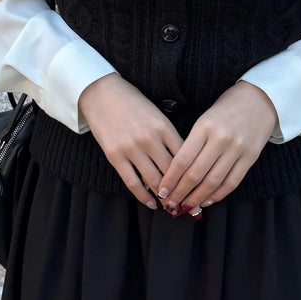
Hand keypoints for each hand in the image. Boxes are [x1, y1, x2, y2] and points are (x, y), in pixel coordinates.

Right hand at [79, 73, 184, 208]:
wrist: (101, 93)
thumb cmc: (132, 103)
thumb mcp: (157, 114)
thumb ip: (169, 136)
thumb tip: (182, 163)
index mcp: (164, 127)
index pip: (185, 157)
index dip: (193, 175)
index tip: (199, 187)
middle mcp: (150, 139)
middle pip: (172, 172)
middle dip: (182, 190)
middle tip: (190, 203)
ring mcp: (131, 148)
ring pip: (154, 180)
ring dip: (165, 197)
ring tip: (173, 206)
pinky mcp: (115, 156)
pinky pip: (132, 182)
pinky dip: (144, 196)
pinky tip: (152, 204)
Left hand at [155, 81, 278, 214]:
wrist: (260, 98)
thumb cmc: (227, 107)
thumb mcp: (205, 117)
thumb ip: (193, 142)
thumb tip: (176, 171)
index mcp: (204, 127)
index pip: (183, 159)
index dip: (171, 179)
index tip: (162, 191)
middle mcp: (220, 139)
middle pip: (196, 174)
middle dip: (181, 193)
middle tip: (171, 205)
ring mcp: (237, 149)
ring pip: (213, 181)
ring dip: (198, 198)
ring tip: (187, 207)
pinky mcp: (250, 157)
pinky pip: (232, 182)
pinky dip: (218, 195)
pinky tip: (207, 201)